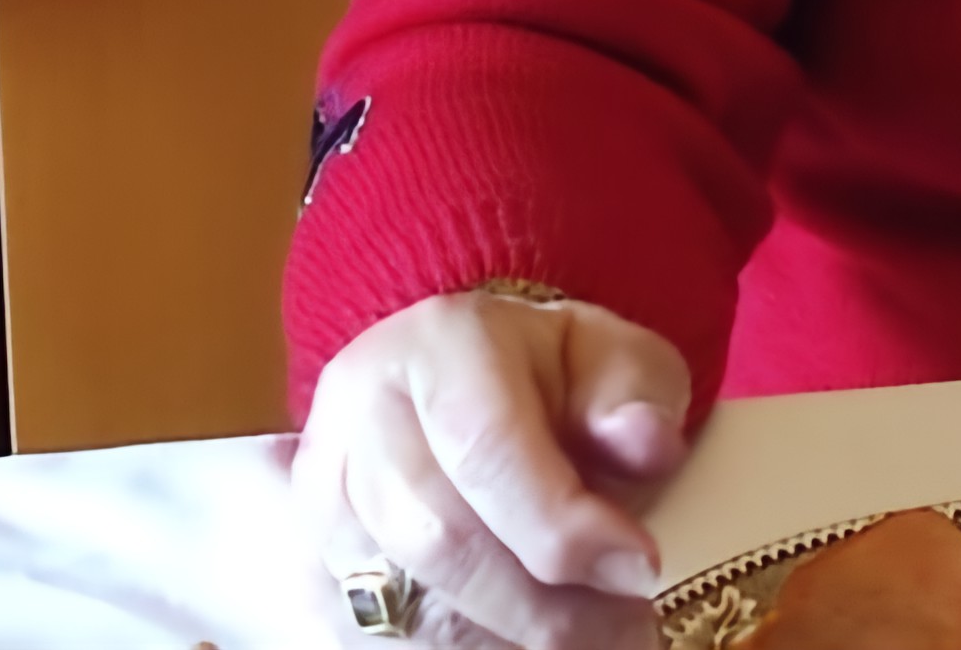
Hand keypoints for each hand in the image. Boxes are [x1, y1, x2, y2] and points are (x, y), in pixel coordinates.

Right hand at [293, 289, 691, 649]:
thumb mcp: (615, 358)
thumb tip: (648, 445)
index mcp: (438, 342)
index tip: (640, 570)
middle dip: (542, 604)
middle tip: (630, 628)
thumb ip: (635, 396)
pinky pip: (374, 635)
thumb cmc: (555, 374)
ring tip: (591, 639)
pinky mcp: (312, 557)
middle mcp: (358, 408)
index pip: (487, 447)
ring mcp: (321, 487)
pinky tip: (521, 644)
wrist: (469, 384)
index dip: (562, 524)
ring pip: (401, 601)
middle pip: (439, 538)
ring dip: (503, 638)